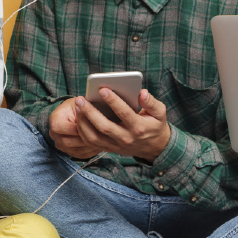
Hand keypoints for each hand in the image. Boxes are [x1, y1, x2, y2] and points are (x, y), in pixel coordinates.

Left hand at [51, 90, 170, 161]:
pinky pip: (91, 143)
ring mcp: (116, 145)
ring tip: (77, 106)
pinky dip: (82, 131)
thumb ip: (152, 102)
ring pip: (95, 137)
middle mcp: (126, 138)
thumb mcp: (159, 113)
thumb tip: (142, 93)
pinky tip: (78, 118)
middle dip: (90, 112)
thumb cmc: (155, 125)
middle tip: (80, 99)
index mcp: (139, 127)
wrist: (154, 148)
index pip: (124, 113)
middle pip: (104, 127)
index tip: (102, 89)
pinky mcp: (109, 148)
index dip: (113, 101)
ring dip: (83, 122)